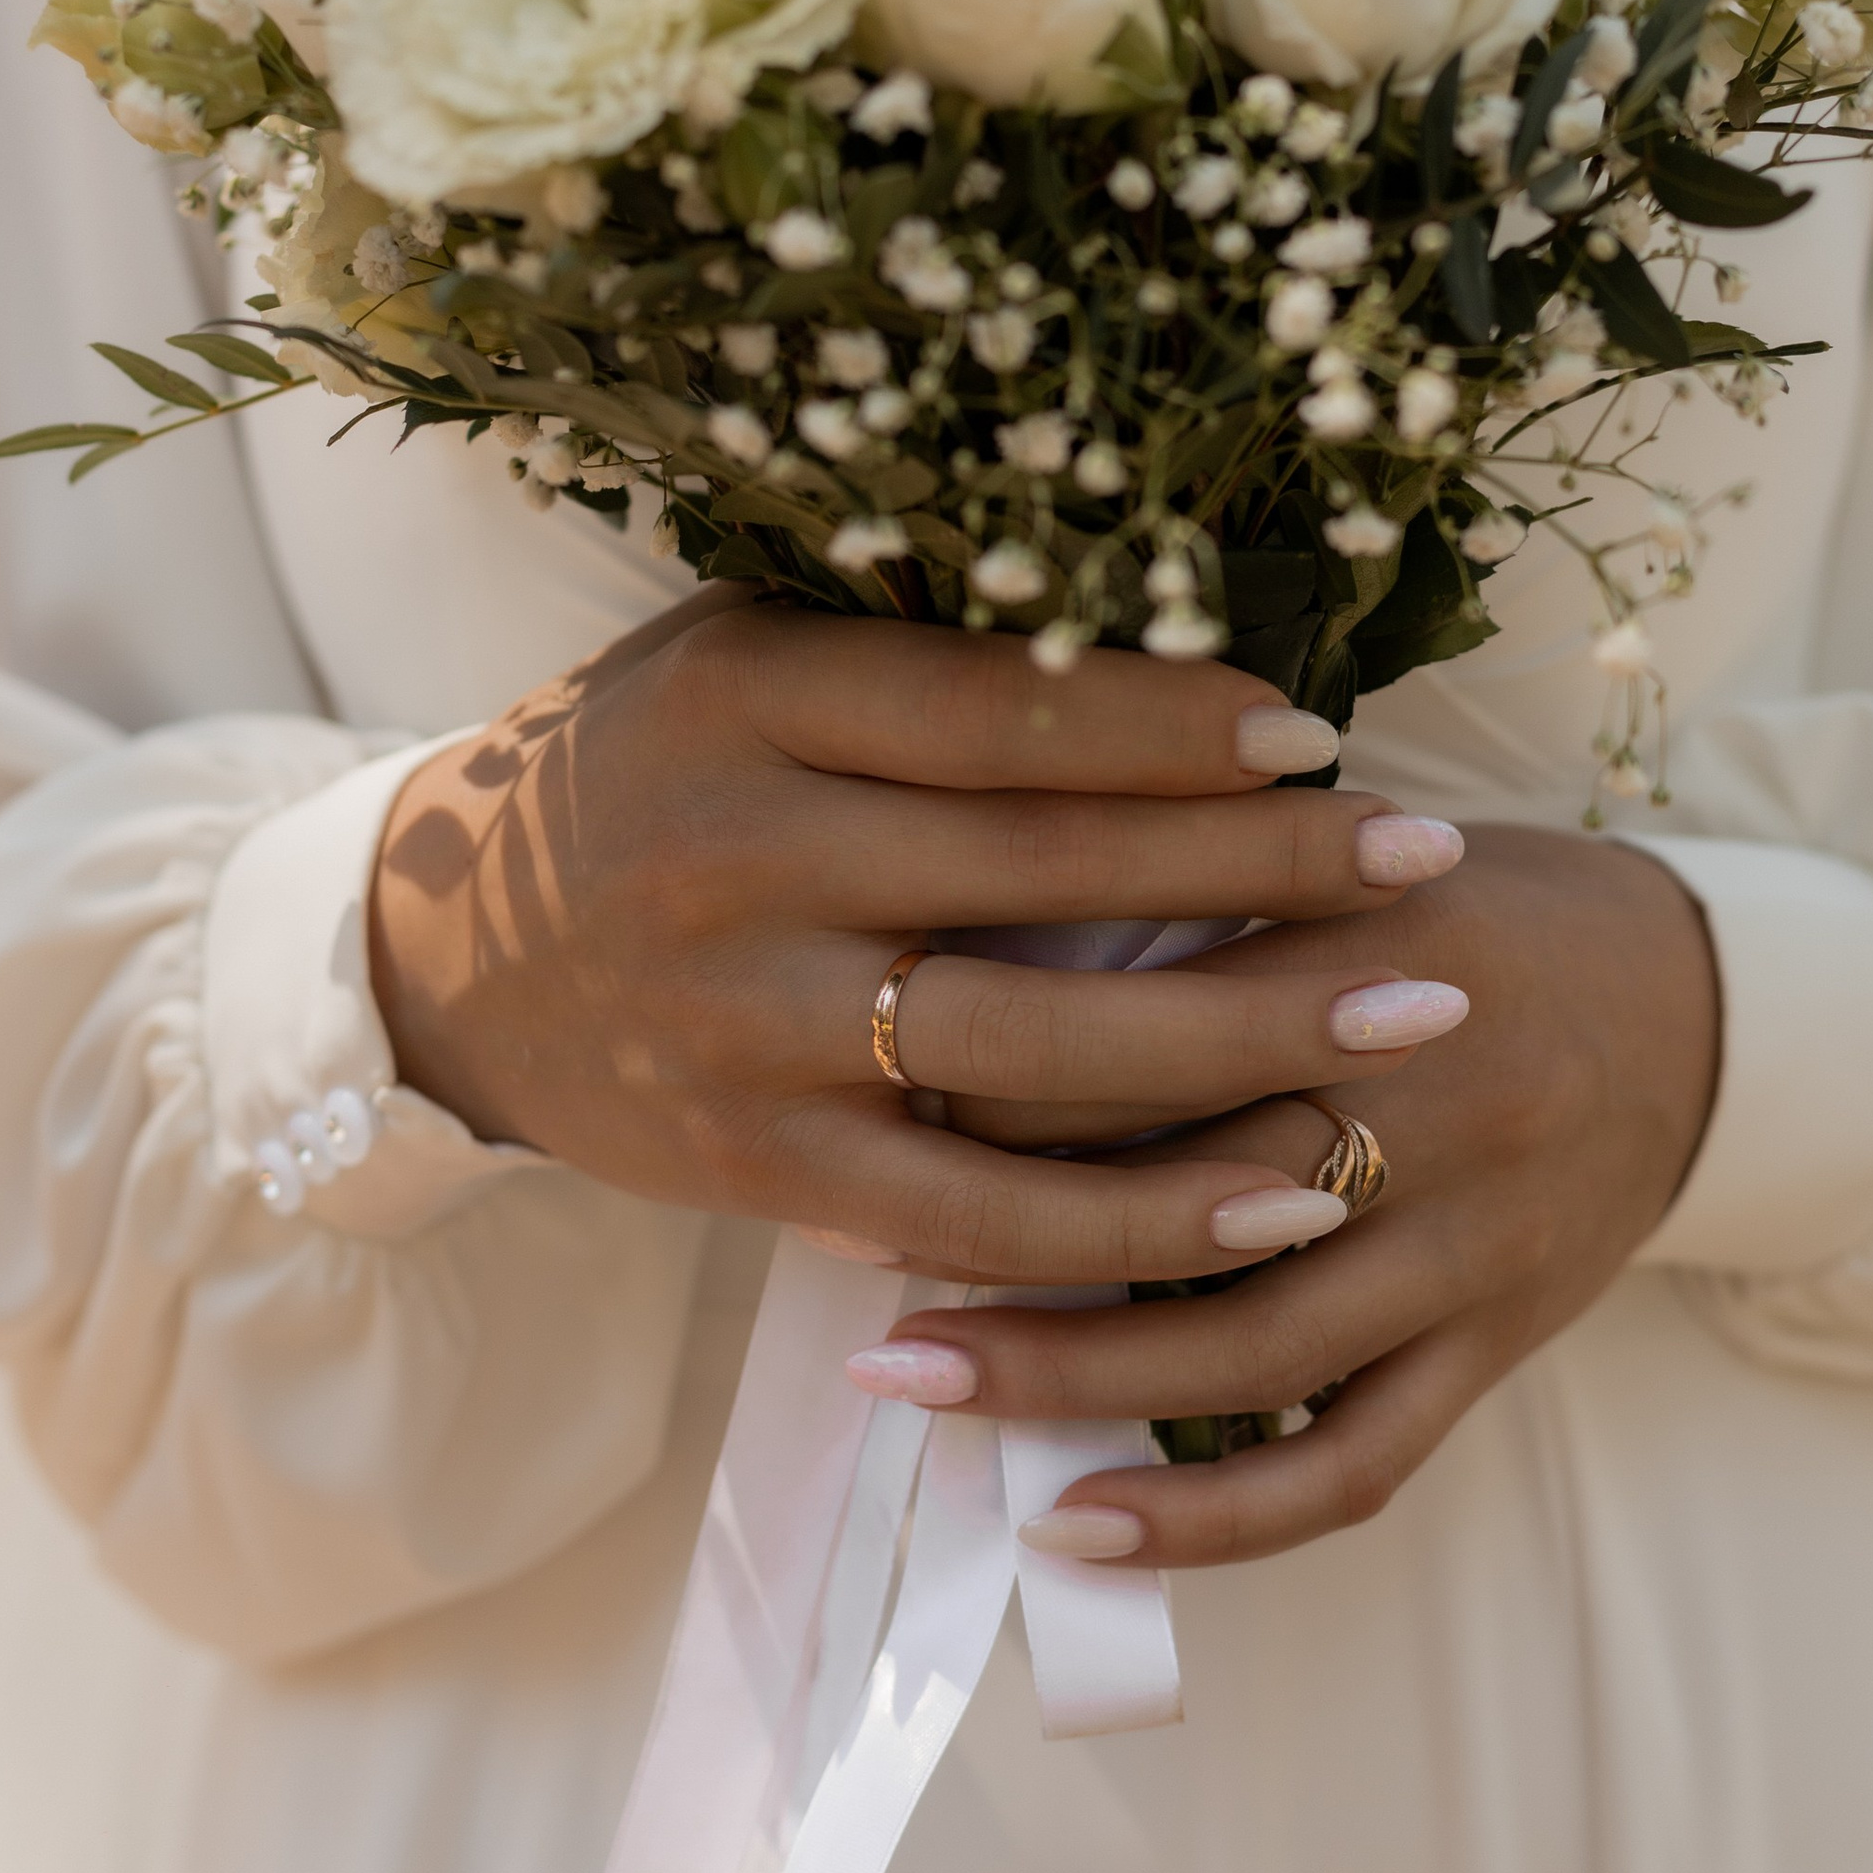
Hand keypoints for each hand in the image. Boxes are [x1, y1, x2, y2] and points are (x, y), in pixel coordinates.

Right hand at [367, 592, 1471, 1286]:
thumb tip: (1179, 649)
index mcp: (745, 696)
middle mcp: (734, 857)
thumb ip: (920, 656)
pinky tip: (1280, 1204)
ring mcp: (740, 1025)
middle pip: (1042, 869)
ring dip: (1240, 1043)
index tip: (1320, 735)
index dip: (1173, 724)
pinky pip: (972, 1211)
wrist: (443, 960)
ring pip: (1030, 1050)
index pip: (998, 706)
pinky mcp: (753, 1165)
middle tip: (1430, 862)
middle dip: (1260, 872)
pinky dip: (1134, 1223)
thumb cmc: (652, 775)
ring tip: (1410, 1022)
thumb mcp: (743, 660)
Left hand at [852, 826, 1720, 1560]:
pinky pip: (1348, 1462)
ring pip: (1249, 1342)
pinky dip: (1209, 1519)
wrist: (1701, 1007)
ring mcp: (1475, 1240)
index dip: (997, 1051)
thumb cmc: (1460, 918)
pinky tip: (1071, 1528)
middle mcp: (1437, 1098)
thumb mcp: (1343, 859)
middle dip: (1000, 1214)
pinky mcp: (1498, 1346)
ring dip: (1066, 1377)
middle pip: (1191, 1177)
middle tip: (834, 1228)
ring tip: (908, 1381)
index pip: (1156, 1013)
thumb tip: (954, 945)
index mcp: (1380, 949)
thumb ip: (1188, 889)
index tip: (863, 1067)